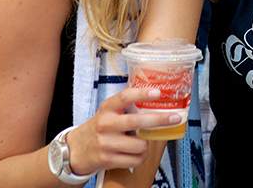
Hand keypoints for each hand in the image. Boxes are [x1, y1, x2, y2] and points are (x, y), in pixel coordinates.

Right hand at [65, 88, 181, 174]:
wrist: (77, 149)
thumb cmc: (101, 126)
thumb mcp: (109, 111)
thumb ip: (127, 105)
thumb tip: (155, 97)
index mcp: (107, 108)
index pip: (125, 97)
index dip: (142, 94)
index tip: (158, 93)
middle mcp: (106, 124)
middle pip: (137, 121)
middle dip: (159, 120)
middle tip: (175, 117)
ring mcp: (106, 143)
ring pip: (140, 145)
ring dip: (146, 144)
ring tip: (142, 142)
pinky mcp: (107, 159)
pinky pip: (135, 160)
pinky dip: (141, 157)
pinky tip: (136, 153)